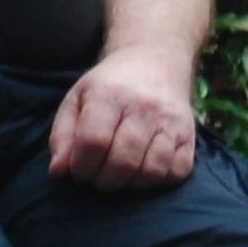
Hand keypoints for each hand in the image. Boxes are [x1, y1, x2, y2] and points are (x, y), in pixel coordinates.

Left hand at [46, 47, 197, 189]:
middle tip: (97, 177)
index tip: (78, 172)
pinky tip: (143, 171)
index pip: (94, 141)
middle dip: (104, 181)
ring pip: (151, 171)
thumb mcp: (77, 99)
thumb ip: (62, 136)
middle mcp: (144, 106)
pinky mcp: (189, 134)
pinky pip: (177, 172)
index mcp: (109, 94)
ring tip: (119, 176)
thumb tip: (58, 172)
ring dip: (130, 184)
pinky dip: (158, 182)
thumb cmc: (108, 86)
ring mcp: (170, 120)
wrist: (154, 62)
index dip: (82, 167)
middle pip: (123, 161)